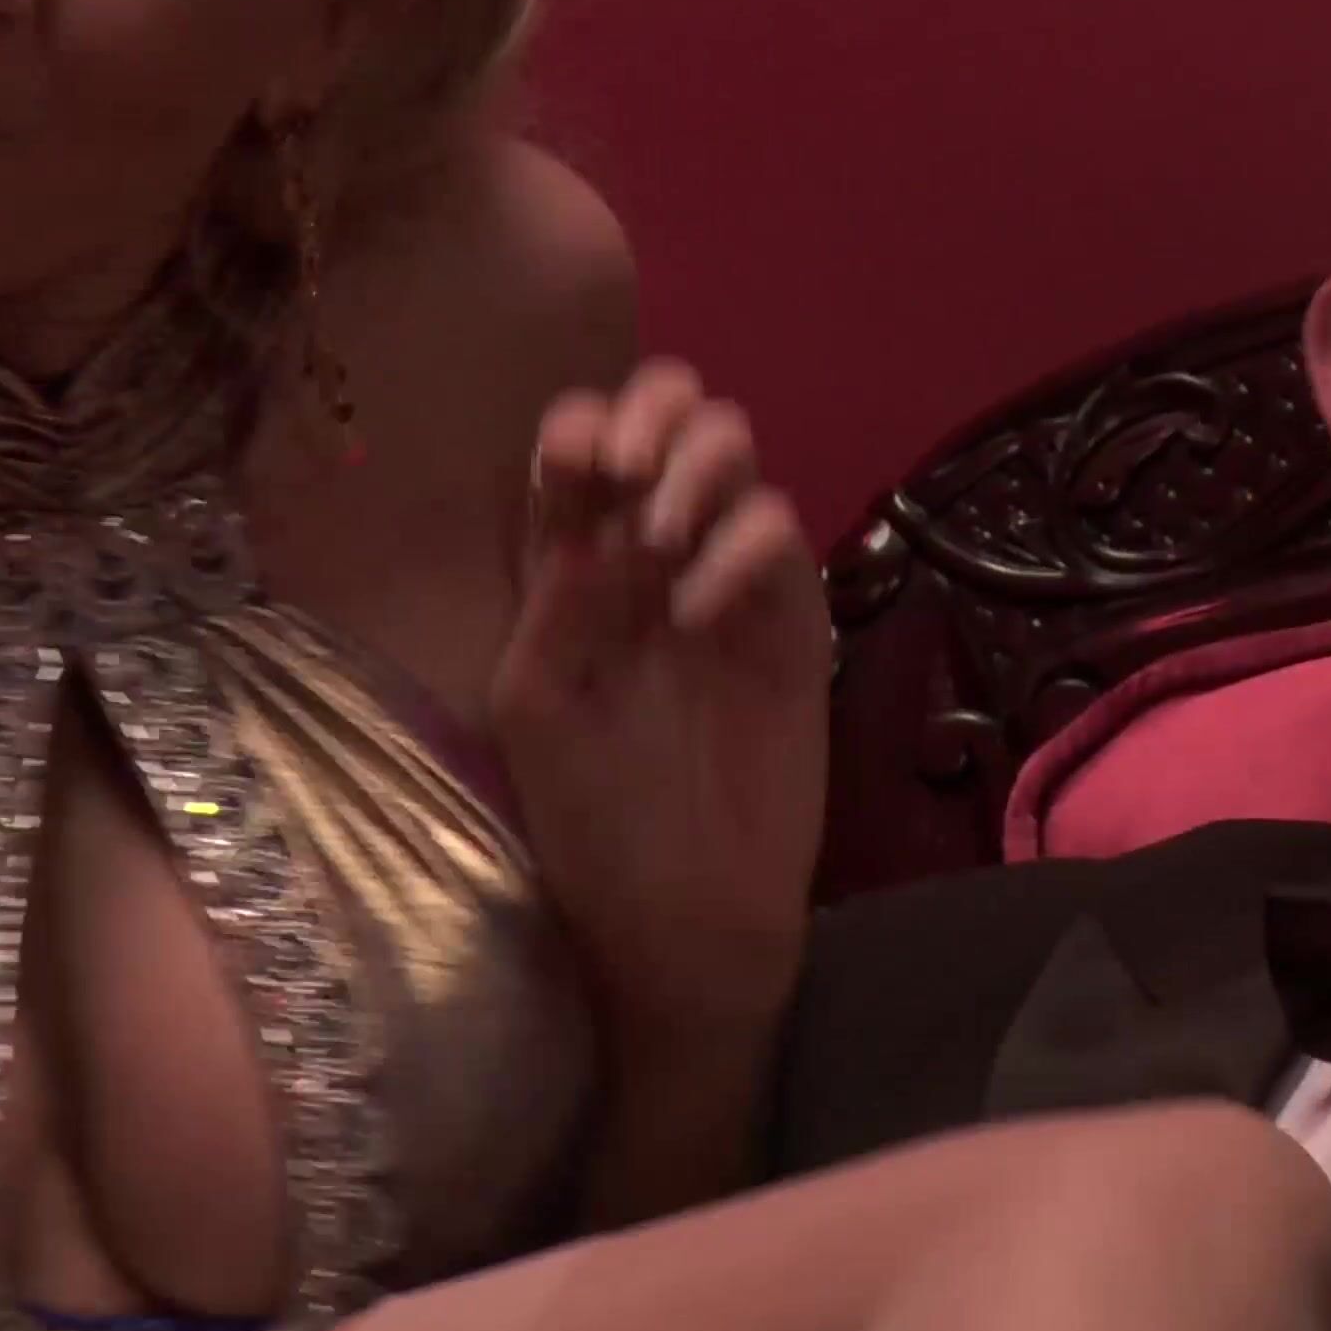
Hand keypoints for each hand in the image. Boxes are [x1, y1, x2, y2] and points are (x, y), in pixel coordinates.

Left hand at [488, 359, 829, 1040]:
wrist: (680, 919)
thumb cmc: (593, 821)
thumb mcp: (538, 710)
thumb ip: (554, 607)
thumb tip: (590, 515)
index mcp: (577, 570)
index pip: (581, 453)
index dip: (580, 427)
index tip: (577, 459)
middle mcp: (654, 556)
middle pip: (670, 420)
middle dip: (651, 411)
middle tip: (629, 470)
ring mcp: (727, 581)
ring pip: (737, 455)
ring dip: (697, 463)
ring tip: (661, 534)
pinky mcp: (792, 622)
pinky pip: (782, 536)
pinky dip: (739, 547)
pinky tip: (696, 612)